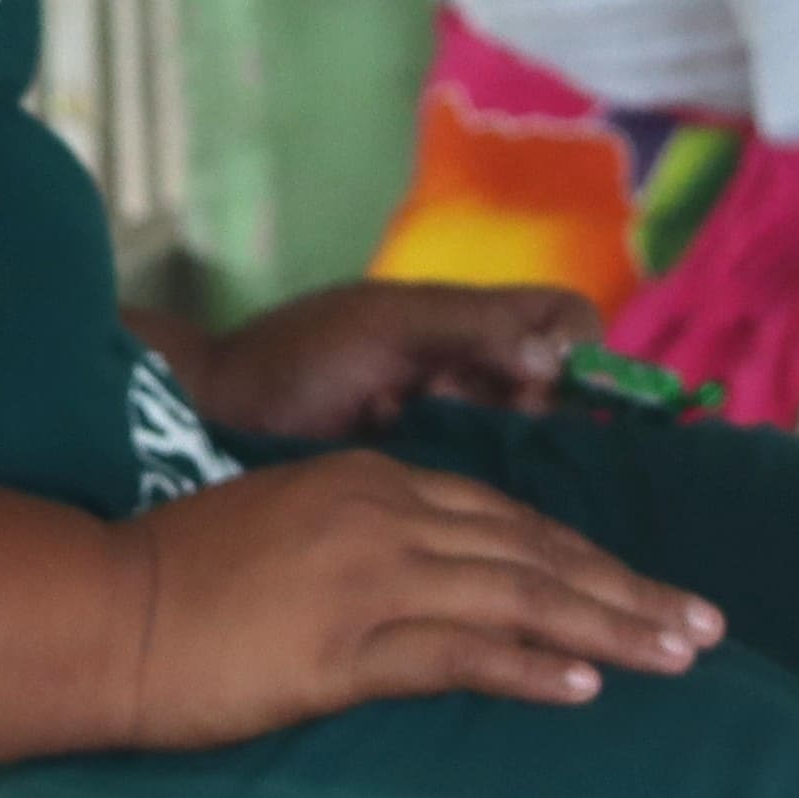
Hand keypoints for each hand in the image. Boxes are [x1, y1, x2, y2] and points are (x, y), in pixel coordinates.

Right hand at [115, 452, 718, 748]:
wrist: (98, 610)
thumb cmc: (177, 577)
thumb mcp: (279, 527)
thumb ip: (357, 538)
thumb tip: (428, 575)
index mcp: (363, 480)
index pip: (505, 516)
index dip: (586, 555)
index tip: (649, 589)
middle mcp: (376, 515)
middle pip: (531, 552)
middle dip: (627, 592)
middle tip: (707, 628)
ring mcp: (362, 578)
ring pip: (515, 597)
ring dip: (607, 628)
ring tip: (678, 659)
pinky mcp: (341, 646)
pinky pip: (457, 653)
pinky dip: (526, 667)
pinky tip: (583, 687)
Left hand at [179, 281, 589, 441]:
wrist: (222, 413)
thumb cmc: (296, 355)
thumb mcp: (380, 327)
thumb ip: (466, 329)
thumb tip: (552, 357)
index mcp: (468, 318)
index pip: (564, 320)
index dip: (576, 348)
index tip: (541, 382)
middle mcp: (474, 367)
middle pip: (559, 388)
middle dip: (534, 408)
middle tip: (461, 412)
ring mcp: (458, 420)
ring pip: (530, 437)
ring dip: (499, 444)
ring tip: (425, 433)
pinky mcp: (436, 470)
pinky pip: (490, 477)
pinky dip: (478, 479)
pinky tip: (435, 479)